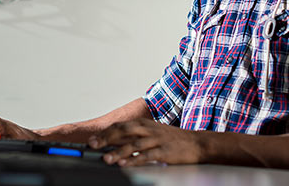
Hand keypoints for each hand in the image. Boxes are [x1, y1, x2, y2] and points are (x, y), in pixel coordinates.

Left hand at [88, 118, 203, 166]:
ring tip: (106, 159)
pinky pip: (146, 156)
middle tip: (93, 146)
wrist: (196, 143)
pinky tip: (125, 164)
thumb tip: (114, 143)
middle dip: (106, 139)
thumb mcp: (152, 133)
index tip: (92, 141)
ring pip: (133, 144)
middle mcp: (148, 129)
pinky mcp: (164, 151)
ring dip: (118, 151)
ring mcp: (156, 140)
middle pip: (123, 132)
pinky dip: (134, 160)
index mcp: (144, 124)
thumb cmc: (172, 139)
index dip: (105, 133)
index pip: (120, 126)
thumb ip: (135, 137)